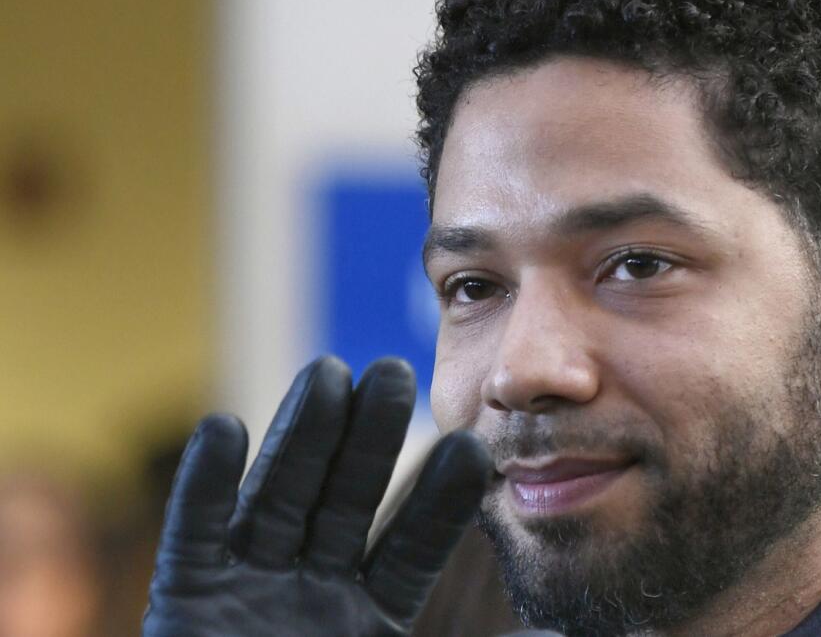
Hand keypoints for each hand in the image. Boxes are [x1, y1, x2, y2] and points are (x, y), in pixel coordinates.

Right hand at [143, 356, 491, 636]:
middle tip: (397, 371)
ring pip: (280, 499)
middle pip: (347, 502)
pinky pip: (194, 538)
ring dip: (299, 438)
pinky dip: (204, 488)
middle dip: (370, 440)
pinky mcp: (184, 604)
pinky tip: (221, 428)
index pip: (415, 550)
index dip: (441, 502)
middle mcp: (314, 592)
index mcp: (372, 620)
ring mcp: (249, 591)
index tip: (475, 447)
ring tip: (328, 371)